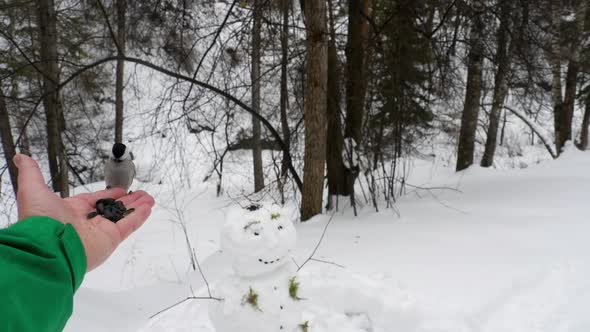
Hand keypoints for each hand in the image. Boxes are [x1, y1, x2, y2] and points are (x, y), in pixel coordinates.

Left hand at [14, 154, 154, 270]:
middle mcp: (86, 223)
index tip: (119, 190)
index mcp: (70, 212)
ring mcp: (100, 232)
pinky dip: (139, 217)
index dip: (108, 195)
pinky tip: (148, 208)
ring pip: (123, 216)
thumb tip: (22, 157)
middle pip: (112, 209)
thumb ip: (31, 173)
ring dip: (137, 207)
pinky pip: (128, 226)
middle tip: (141, 194)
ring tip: (149, 199)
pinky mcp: (111, 239)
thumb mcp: (32, 189)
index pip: (94, 201)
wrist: (48, 247)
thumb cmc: (40, 220)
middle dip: (127, 201)